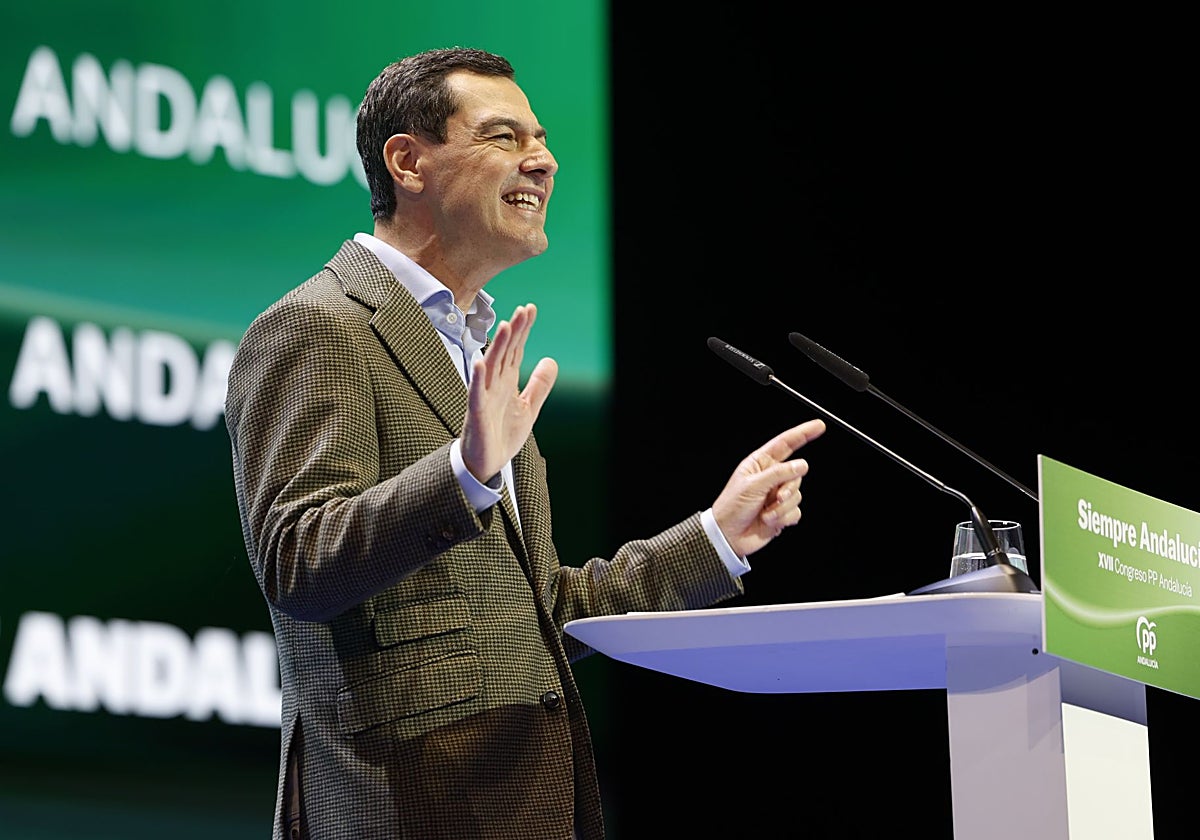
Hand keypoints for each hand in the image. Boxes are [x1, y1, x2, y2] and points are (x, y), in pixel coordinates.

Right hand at [460, 303, 557, 483]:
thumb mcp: (528, 408)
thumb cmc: (501, 434)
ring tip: (506, 327)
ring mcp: (484, 396)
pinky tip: (481, 362)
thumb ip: (539, 385)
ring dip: (498, 346)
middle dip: (514, 331)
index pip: (516, 350)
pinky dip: (478, 378)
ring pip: (491, 366)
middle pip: (505, 352)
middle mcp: (494, 384)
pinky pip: (476, 393)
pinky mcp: (476, 412)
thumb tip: (552, 360)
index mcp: (507, 382)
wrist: (485, 463)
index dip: (523, 330)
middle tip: (522, 310)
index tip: (530, 309)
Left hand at [711, 419, 826, 557]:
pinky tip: (769, 521)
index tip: (819, 426)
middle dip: (788, 488)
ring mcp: (777, 495)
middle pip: (797, 473)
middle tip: (775, 498)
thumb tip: (801, 465)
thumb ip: (779, 473)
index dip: (803, 434)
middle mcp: (771, 477)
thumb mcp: (753, 485)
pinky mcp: (782, 512)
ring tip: (766, 513)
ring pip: (798, 495)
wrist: (729, 536)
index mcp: (760, 464)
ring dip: (782, 507)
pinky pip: (796, 512)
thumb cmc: (732, 507)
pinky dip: (784, 518)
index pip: (786, 444)